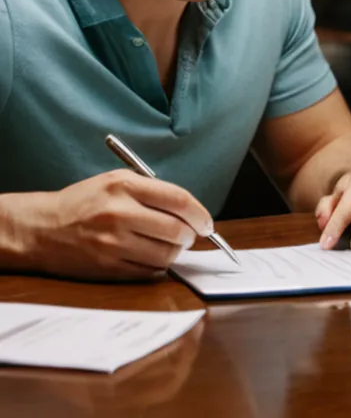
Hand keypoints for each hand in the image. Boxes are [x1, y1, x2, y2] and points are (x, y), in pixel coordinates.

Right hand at [3, 170, 213, 279]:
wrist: (41, 228)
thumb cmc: (85, 202)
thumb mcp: (117, 182)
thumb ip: (154, 192)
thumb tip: (191, 212)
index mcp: (125, 186)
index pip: (179, 200)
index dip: (200, 214)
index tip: (206, 223)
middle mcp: (119, 213)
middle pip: (176, 230)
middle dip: (190, 235)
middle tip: (189, 235)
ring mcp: (113, 243)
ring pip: (166, 254)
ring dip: (175, 252)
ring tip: (169, 245)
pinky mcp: (107, 267)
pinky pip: (149, 271)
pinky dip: (157, 266)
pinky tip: (150, 256)